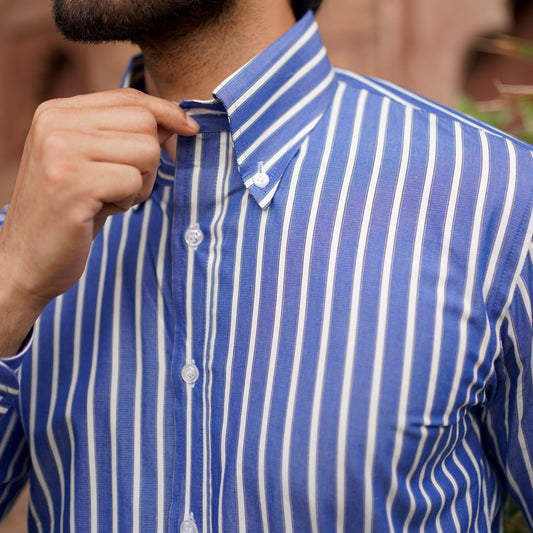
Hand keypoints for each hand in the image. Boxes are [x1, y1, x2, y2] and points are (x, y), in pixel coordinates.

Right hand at [0, 88, 198, 354]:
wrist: (26, 259)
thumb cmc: (69, 212)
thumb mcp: (92, 162)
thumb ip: (123, 135)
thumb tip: (177, 117)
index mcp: (58, 112)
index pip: (129, 98)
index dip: (166, 112)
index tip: (190, 127)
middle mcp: (55, 123)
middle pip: (145, 124)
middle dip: (149, 161)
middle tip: (121, 187)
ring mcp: (60, 152)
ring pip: (147, 152)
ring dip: (139, 185)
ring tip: (108, 199)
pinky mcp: (71, 183)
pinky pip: (134, 181)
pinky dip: (128, 202)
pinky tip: (100, 212)